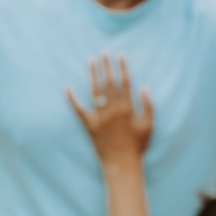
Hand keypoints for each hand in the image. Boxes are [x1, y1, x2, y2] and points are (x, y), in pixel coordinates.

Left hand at [66, 54, 154, 168]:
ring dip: (93, 74)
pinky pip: (78, 109)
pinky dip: (72, 98)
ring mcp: (100, 117)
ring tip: (91, 60)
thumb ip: (148, 105)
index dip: (122, 67)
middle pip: (109, 83)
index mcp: (127, 108)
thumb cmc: (138, 145)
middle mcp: (112, 110)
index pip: (124, 82)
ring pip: (95, 91)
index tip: (120, 54)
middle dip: (107, 65)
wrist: (122, 164)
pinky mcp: (89, 125)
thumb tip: (145, 86)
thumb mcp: (149, 125)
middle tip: (104, 51)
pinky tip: (66, 86)